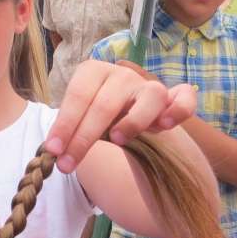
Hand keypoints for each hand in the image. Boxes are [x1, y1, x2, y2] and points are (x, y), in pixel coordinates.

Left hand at [45, 59, 195, 172]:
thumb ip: (68, 130)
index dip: (65, 124)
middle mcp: (122, 75)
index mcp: (93, 72)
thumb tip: (52, 152)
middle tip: (68, 165)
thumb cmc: (94, 117)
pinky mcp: (172, 98)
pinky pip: (184, 98)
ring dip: (134, 120)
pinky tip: (166, 125)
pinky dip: (179, 109)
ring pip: (150, 96)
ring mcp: (149, 85)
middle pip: (105, 103)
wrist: (121, 113)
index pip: (78, 96)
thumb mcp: (77, 119)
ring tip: (118, 140)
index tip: (54, 151)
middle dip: (84, 137)